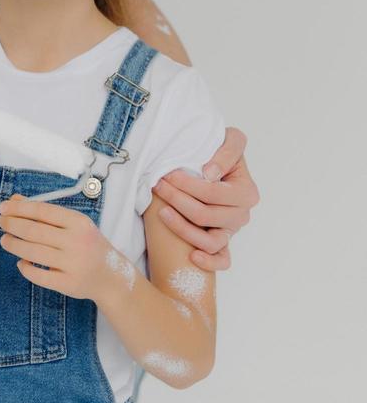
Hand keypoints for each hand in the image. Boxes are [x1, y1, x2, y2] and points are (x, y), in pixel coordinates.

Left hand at [0, 195, 118, 302]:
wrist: (111, 276)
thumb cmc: (87, 244)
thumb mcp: (72, 224)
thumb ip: (44, 211)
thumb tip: (14, 200)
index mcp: (78, 223)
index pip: (42, 211)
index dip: (18, 208)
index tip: (3, 207)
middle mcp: (77, 242)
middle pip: (33, 231)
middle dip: (11, 225)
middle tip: (1, 222)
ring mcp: (73, 264)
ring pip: (32, 252)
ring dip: (13, 244)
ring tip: (5, 240)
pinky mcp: (68, 284)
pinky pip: (38, 275)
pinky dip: (24, 267)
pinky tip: (21, 261)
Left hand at [151, 127, 258, 271]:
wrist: (213, 165)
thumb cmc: (219, 152)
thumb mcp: (230, 140)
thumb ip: (227, 151)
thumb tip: (209, 173)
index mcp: (246, 192)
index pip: (212, 193)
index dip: (186, 185)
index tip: (165, 174)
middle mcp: (241, 214)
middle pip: (205, 216)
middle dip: (177, 200)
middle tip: (156, 186)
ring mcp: (231, 231)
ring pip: (210, 241)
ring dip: (182, 229)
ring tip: (162, 213)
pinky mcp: (222, 243)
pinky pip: (222, 260)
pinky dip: (210, 262)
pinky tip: (192, 256)